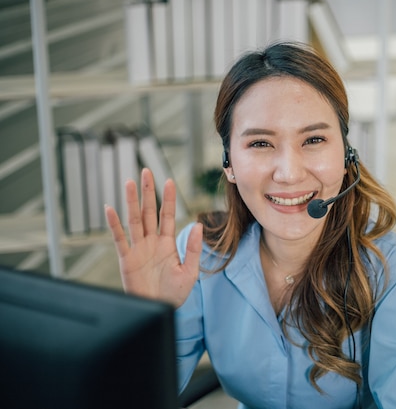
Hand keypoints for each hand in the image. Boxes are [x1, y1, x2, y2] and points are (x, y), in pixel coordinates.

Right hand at [105, 168, 202, 307]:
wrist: (158, 309)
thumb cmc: (173, 294)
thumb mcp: (189, 272)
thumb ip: (193, 249)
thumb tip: (199, 226)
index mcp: (167, 244)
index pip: (167, 216)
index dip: (168, 198)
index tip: (169, 180)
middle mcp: (151, 242)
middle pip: (149, 212)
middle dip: (148, 192)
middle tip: (146, 171)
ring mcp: (138, 249)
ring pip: (134, 220)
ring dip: (132, 201)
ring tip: (130, 182)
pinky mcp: (127, 259)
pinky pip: (119, 239)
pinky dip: (114, 224)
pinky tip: (111, 209)